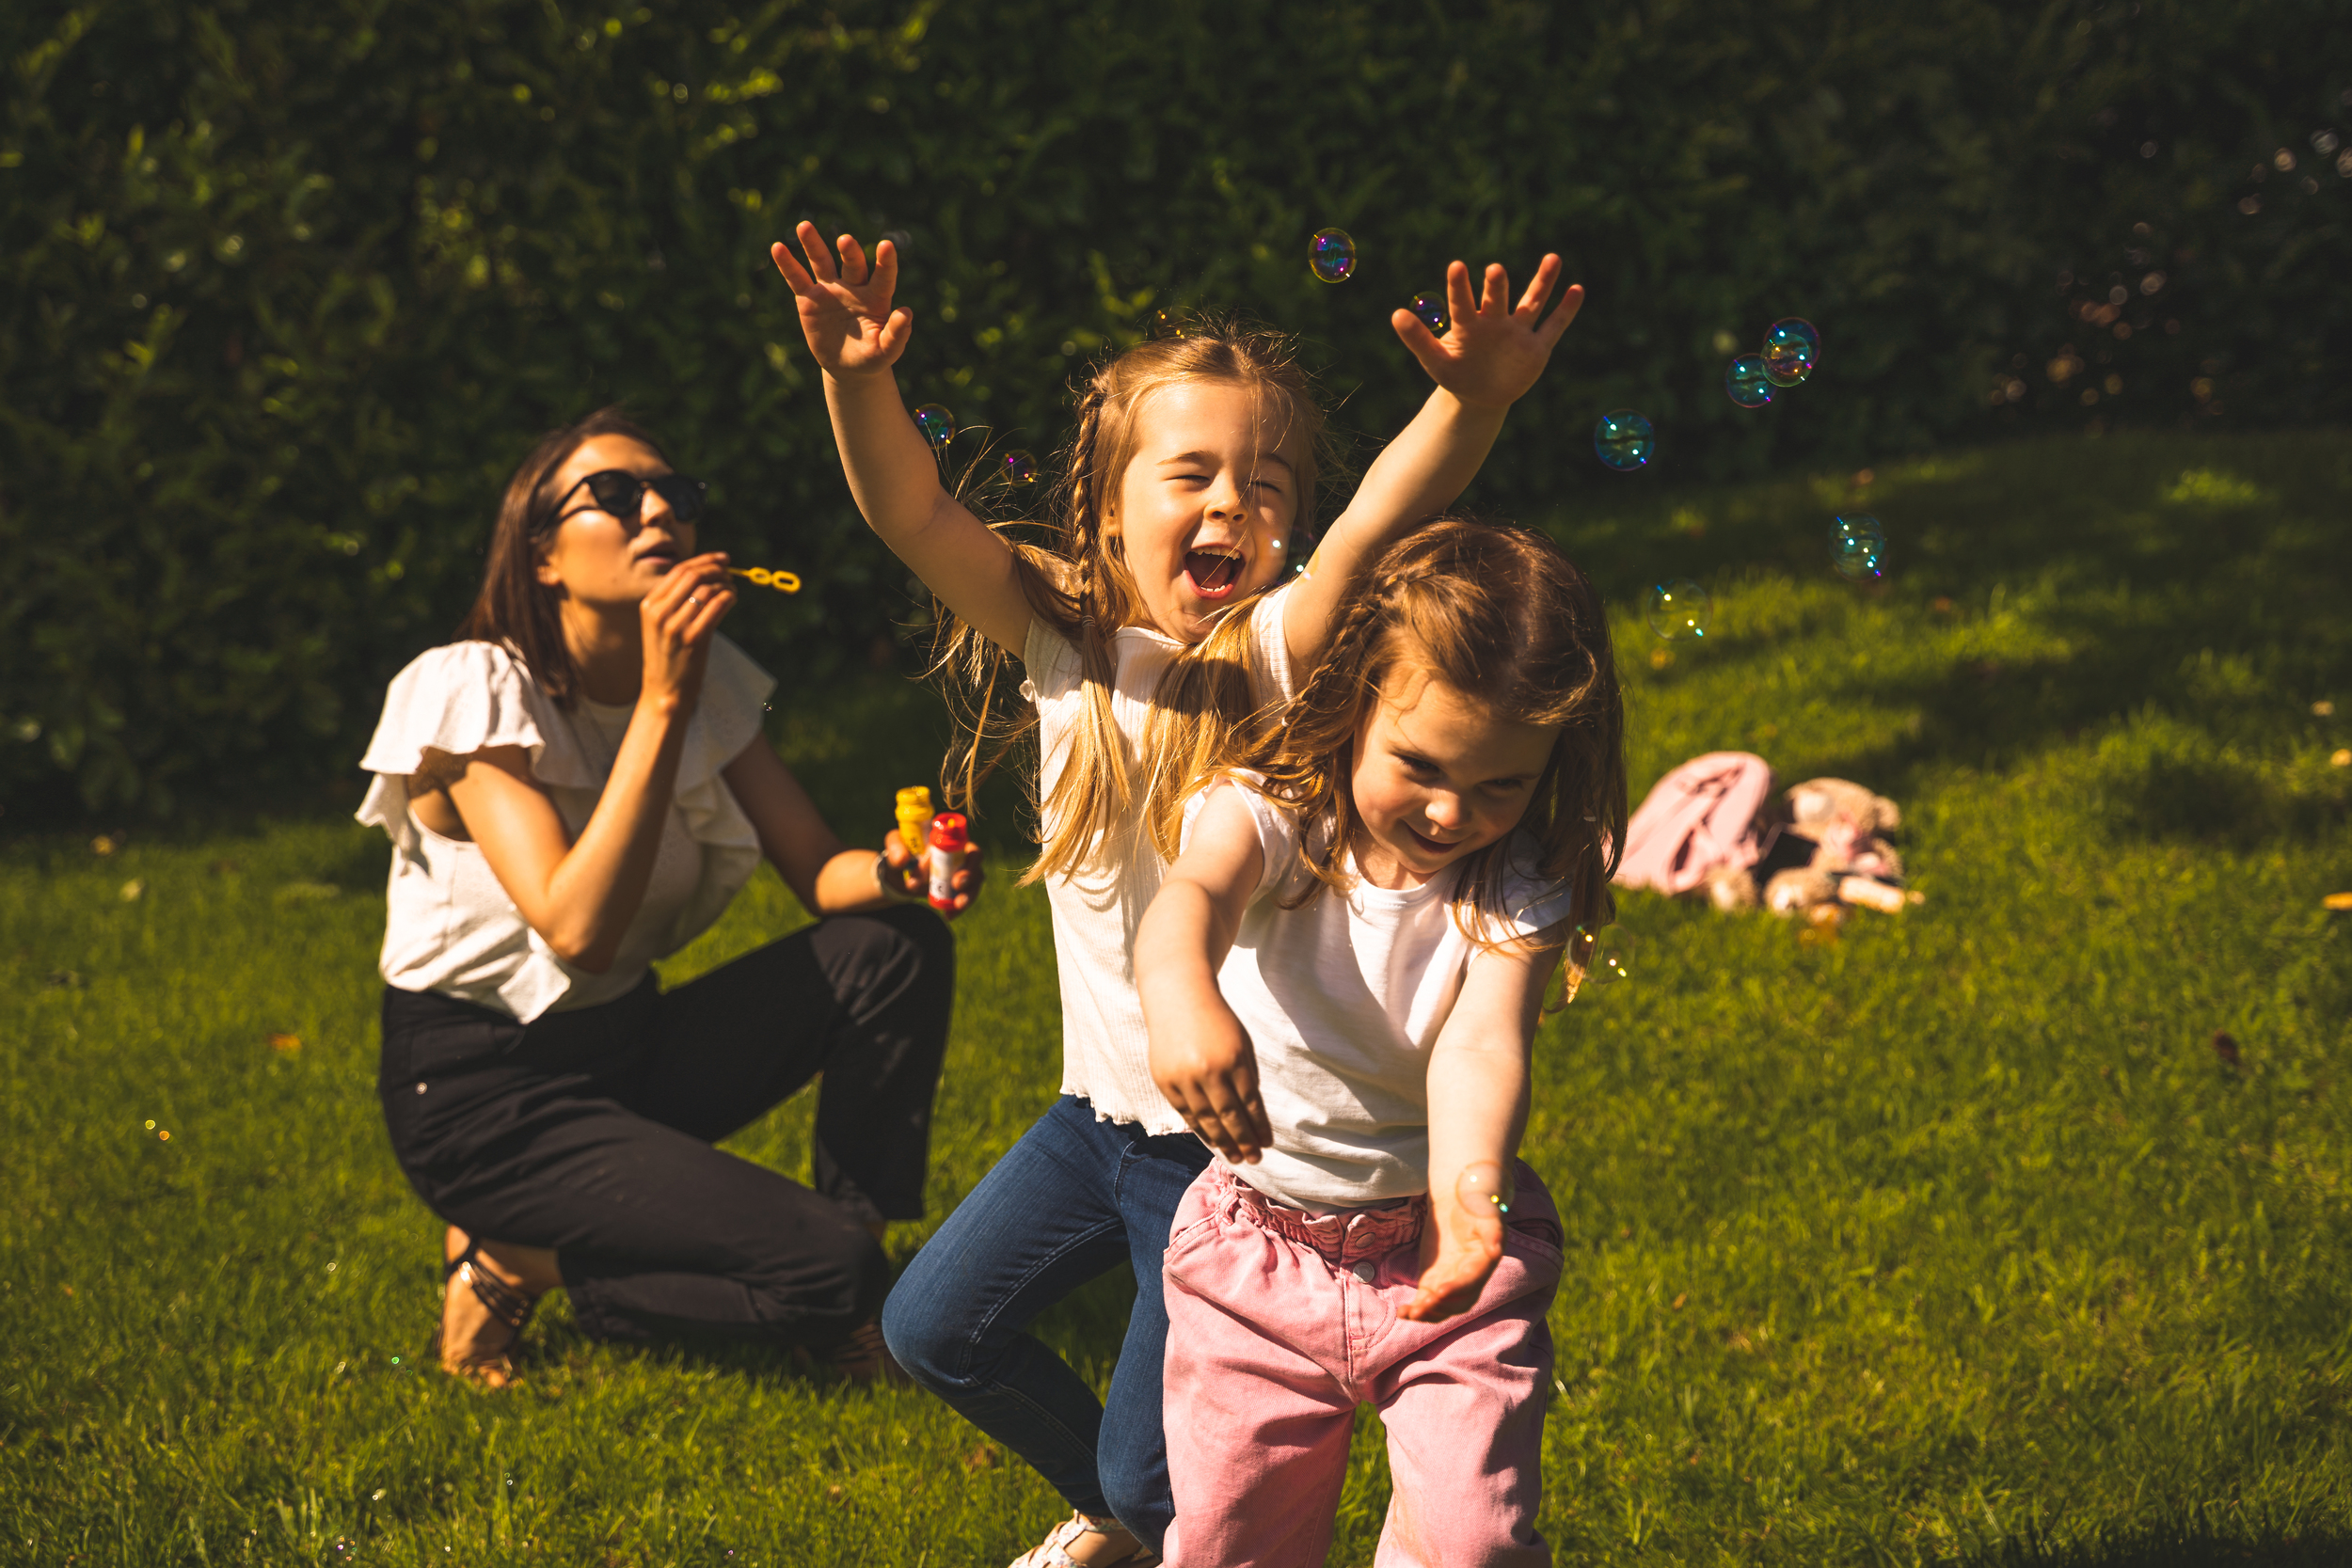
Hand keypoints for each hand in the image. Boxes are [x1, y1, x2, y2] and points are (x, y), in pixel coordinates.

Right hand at [638, 551, 734, 713]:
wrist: (664, 691)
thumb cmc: (668, 656)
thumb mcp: (661, 625)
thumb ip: (675, 601)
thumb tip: (706, 574)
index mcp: (649, 605)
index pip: (679, 570)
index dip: (704, 560)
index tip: (722, 559)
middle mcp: (659, 612)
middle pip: (693, 575)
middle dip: (716, 569)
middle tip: (730, 573)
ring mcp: (675, 626)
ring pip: (707, 589)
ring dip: (725, 584)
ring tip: (732, 589)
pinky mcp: (693, 639)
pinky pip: (716, 606)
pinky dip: (728, 597)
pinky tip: (732, 599)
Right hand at [770, 222, 913, 378]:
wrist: (847, 367)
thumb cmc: (872, 357)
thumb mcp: (886, 351)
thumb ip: (897, 334)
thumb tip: (907, 312)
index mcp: (876, 297)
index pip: (883, 276)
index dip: (886, 262)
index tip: (887, 245)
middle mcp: (854, 287)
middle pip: (852, 264)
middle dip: (849, 253)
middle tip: (845, 241)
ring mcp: (830, 290)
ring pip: (821, 262)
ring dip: (813, 244)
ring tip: (804, 226)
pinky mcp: (809, 298)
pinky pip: (797, 278)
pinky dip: (787, 264)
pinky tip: (777, 248)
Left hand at [879, 834, 986, 917]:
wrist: (899, 874)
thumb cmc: (901, 851)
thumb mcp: (895, 845)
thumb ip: (896, 848)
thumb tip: (904, 859)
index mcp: (947, 839)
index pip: (965, 841)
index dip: (966, 853)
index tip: (954, 866)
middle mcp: (959, 854)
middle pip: (976, 861)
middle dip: (971, 874)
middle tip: (957, 885)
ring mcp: (961, 872)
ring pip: (975, 882)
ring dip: (969, 894)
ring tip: (957, 905)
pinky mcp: (957, 890)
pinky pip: (964, 898)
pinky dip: (958, 908)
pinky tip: (949, 915)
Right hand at [1150, 1000, 1271, 1164]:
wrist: (1177, 997)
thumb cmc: (1216, 1020)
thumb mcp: (1241, 1043)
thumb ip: (1246, 1076)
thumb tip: (1252, 1114)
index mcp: (1233, 1060)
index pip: (1250, 1103)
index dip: (1259, 1127)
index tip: (1267, 1143)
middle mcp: (1208, 1071)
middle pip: (1229, 1117)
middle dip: (1244, 1141)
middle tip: (1254, 1159)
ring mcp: (1184, 1078)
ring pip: (1206, 1119)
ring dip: (1222, 1142)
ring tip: (1235, 1157)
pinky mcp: (1165, 1080)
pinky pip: (1185, 1112)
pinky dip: (1200, 1128)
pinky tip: (1211, 1140)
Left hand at [1390, 256, 1582, 411]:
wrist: (1479, 396)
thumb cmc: (1456, 375)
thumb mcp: (1435, 362)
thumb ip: (1418, 340)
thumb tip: (1395, 314)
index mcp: (1469, 325)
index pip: (1463, 303)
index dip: (1460, 287)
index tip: (1456, 266)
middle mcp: (1495, 321)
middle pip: (1498, 299)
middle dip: (1497, 286)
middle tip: (1494, 270)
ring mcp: (1517, 332)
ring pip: (1532, 303)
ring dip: (1543, 282)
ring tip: (1553, 258)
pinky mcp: (1536, 348)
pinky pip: (1553, 326)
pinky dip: (1565, 310)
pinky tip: (1577, 289)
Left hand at [1399, 1170, 1507, 1322]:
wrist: (1460, 1199)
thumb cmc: (1476, 1202)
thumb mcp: (1486, 1210)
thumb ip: (1492, 1230)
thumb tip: (1496, 1249)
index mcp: (1484, 1262)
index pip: (1472, 1281)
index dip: (1457, 1288)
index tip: (1439, 1291)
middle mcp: (1470, 1278)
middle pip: (1459, 1302)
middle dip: (1441, 1307)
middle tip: (1421, 1307)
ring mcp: (1451, 1281)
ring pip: (1442, 1307)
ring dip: (1427, 1313)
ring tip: (1410, 1314)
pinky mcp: (1435, 1280)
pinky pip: (1427, 1300)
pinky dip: (1416, 1309)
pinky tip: (1402, 1313)